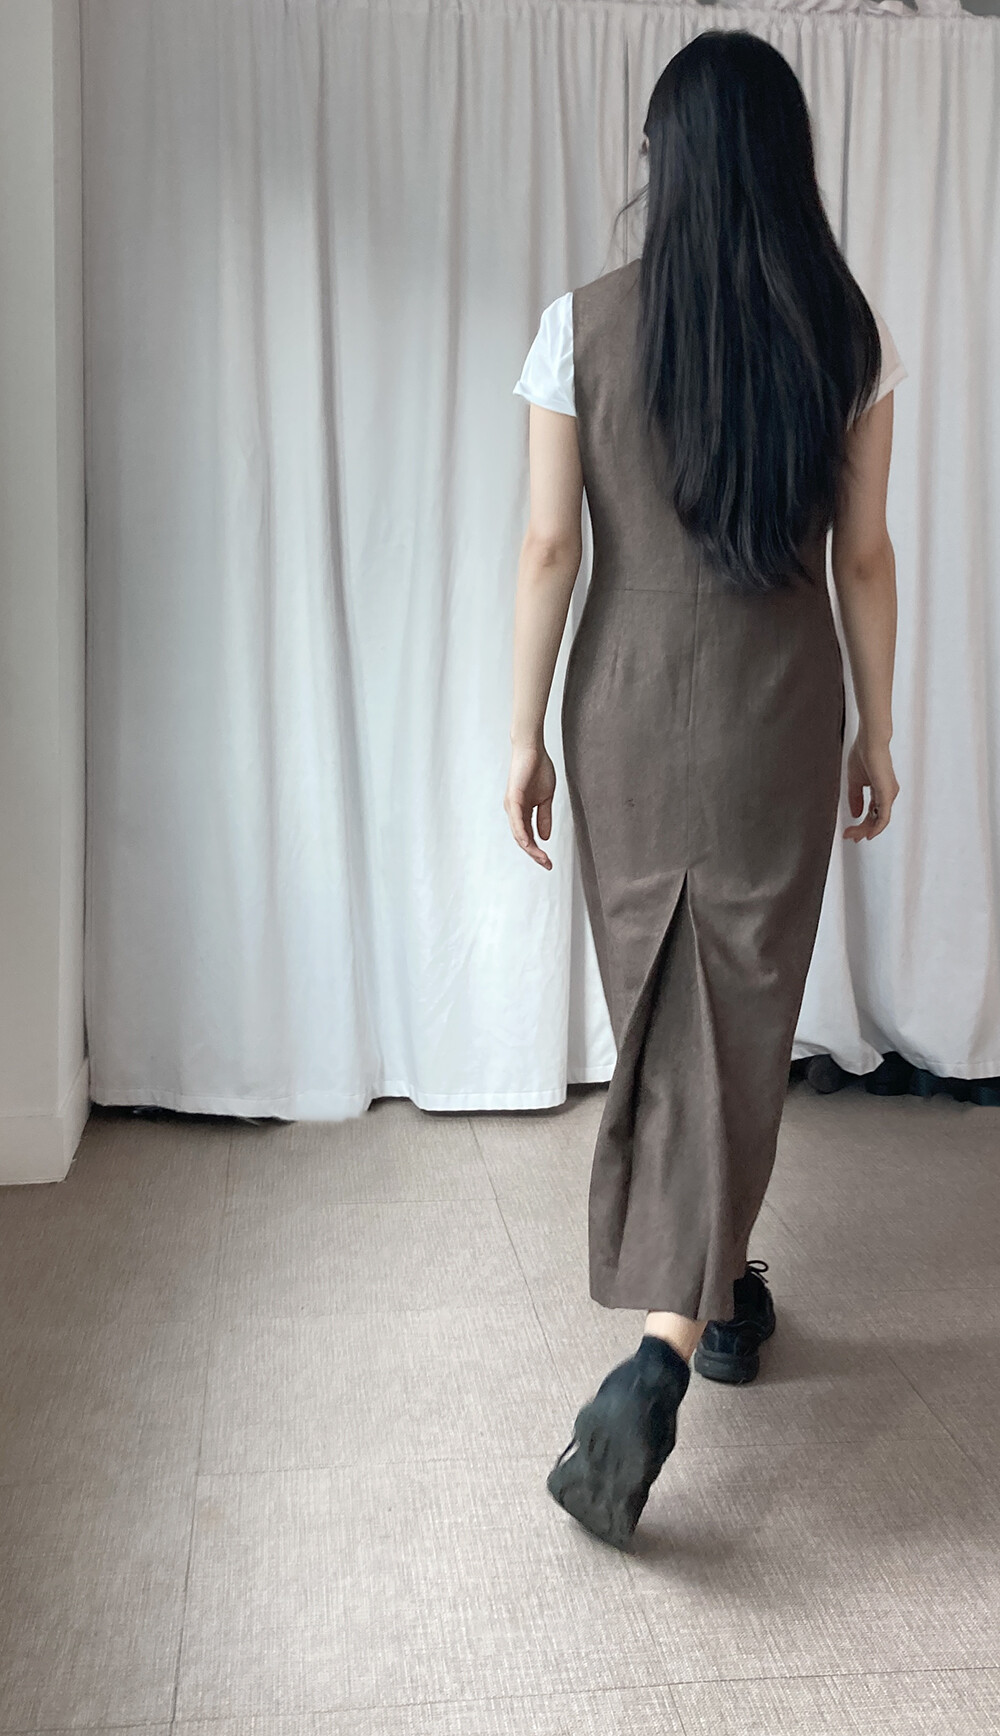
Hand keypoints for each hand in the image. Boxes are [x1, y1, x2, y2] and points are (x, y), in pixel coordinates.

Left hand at [504, 741, 556, 869]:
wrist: (533, 749)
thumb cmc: (538, 769)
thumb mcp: (545, 798)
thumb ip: (544, 817)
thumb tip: (545, 837)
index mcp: (522, 811)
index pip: (528, 836)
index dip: (538, 851)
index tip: (549, 862)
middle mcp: (514, 811)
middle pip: (522, 839)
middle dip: (535, 854)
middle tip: (547, 865)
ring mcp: (512, 805)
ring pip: (519, 834)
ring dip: (530, 849)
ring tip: (542, 859)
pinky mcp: (513, 798)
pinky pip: (517, 821)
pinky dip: (522, 834)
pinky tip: (529, 844)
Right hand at [844, 732, 898, 841]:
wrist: (870, 740)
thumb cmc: (863, 753)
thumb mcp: (855, 781)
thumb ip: (855, 798)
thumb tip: (855, 814)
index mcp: (880, 790)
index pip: (872, 813)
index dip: (861, 824)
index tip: (849, 831)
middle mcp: (888, 794)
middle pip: (876, 820)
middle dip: (861, 830)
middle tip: (849, 836)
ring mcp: (889, 794)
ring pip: (879, 821)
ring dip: (865, 830)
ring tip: (852, 835)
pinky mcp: (887, 793)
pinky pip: (883, 816)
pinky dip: (877, 827)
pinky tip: (869, 834)